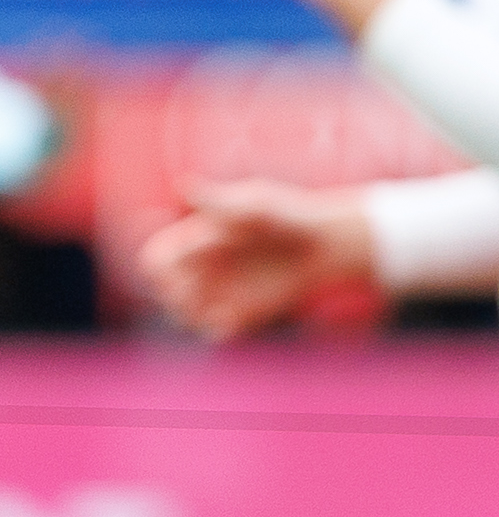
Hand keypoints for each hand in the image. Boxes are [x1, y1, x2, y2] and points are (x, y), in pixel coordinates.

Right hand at [135, 181, 376, 338]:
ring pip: (184, 314)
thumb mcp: (255, 204)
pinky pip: (217, 330)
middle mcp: (202, 267)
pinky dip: (217, 331)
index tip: (170, 269)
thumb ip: (218, 201)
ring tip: (209, 314)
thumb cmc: (289, 214)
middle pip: (164, 291)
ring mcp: (220, 291)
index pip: (155, 259)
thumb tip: (180, 185)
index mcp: (194, 239)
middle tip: (192, 295)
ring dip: (188, 318)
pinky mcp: (243, 311)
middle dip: (170, 296)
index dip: (155, 267)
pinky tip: (230, 325)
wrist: (326, 242)